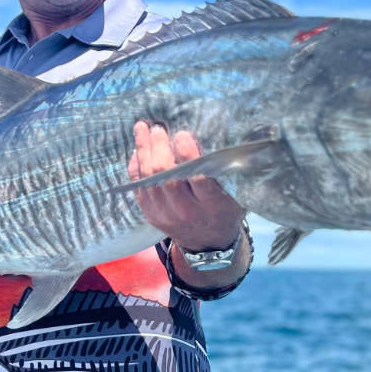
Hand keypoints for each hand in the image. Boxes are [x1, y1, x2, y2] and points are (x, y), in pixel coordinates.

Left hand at [127, 121, 244, 252]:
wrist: (208, 243)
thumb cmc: (225, 210)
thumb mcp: (234, 194)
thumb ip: (224, 171)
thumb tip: (212, 135)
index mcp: (211, 204)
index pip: (196, 176)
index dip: (187, 153)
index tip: (182, 134)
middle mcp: (186, 211)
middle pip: (166, 175)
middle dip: (159, 147)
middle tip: (159, 128)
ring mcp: (165, 214)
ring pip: (148, 178)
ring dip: (143, 150)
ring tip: (142, 128)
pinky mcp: (150, 215)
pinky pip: (138, 187)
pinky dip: (136, 166)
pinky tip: (138, 149)